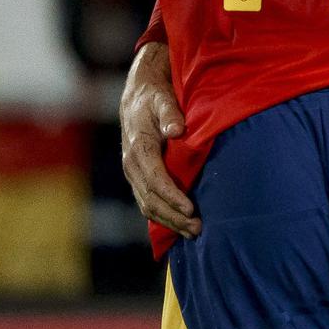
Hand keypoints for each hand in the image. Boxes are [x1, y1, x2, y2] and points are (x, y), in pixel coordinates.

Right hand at [120, 41, 198, 236]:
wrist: (137, 95)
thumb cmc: (154, 97)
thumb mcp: (163, 98)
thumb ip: (170, 113)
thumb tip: (176, 130)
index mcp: (138, 147)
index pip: (155, 179)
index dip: (172, 196)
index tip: (190, 208)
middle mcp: (131, 164)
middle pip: (151, 198)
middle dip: (174, 216)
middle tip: (197, 228)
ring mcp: (132, 173)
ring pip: (147, 205)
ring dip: (169, 221)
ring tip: (192, 232)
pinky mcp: (137, 177)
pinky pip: (146, 202)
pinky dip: (162, 216)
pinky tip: (179, 225)